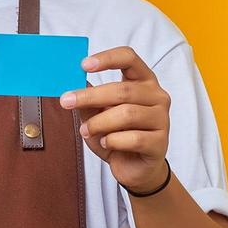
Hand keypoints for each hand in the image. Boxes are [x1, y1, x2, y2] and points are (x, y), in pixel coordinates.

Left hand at [59, 46, 170, 192]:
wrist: (134, 169)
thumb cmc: (117, 136)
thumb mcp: (97, 114)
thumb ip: (89, 98)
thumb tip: (72, 81)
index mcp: (143, 82)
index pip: (129, 59)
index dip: (107, 58)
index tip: (83, 65)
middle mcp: (157, 96)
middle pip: (123, 90)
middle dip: (90, 96)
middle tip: (66, 101)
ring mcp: (162, 119)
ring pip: (126, 114)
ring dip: (99, 123)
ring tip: (86, 131)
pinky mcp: (160, 142)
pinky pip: (133, 138)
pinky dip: (113, 141)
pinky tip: (106, 143)